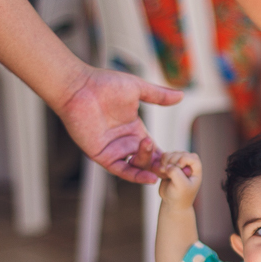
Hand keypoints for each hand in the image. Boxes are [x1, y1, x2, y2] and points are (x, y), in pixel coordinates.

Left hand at [55, 65, 182, 183]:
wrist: (78, 87)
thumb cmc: (104, 84)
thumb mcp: (138, 89)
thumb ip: (158, 96)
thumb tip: (181, 95)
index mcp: (134, 129)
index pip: (154, 148)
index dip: (165, 155)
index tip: (180, 159)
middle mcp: (124, 142)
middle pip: (147, 161)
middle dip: (160, 165)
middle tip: (173, 166)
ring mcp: (113, 149)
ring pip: (136, 167)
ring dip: (150, 168)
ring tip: (161, 165)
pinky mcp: (102, 155)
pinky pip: (121, 170)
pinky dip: (135, 176)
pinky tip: (150, 177)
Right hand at [156, 151, 202, 208]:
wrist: (173, 203)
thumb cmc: (180, 196)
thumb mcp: (181, 186)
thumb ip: (176, 173)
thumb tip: (167, 165)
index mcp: (196, 170)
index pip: (192, 157)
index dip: (183, 159)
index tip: (177, 167)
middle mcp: (189, 165)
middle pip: (180, 154)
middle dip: (172, 160)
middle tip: (167, 171)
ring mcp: (179, 164)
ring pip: (172, 154)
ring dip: (166, 160)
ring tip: (163, 170)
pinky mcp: (170, 165)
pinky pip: (165, 157)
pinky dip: (161, 161)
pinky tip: (161, 170)